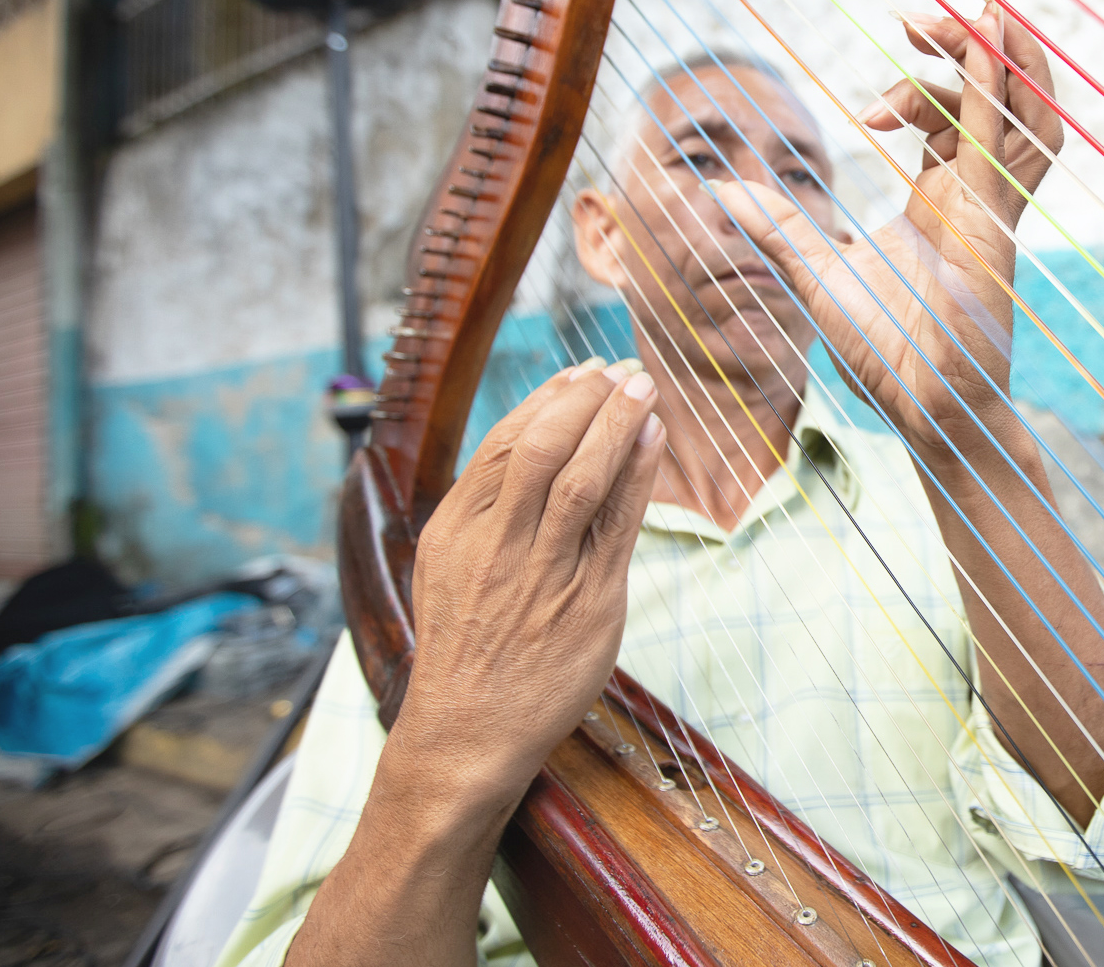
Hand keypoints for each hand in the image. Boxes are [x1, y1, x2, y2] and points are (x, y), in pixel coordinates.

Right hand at [392, 358, 664, 804]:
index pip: (505, 443)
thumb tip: (530, 441)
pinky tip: (653, 440)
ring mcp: (543, 574)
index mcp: (457, 528)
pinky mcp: (588, 604)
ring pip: (582, 479)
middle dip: (587, 400)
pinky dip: (637, 475)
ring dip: (617, 424)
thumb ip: (485, 506)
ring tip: (643, 387)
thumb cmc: (466, 645)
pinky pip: (618, 525)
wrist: (465, 735)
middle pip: (544, 449)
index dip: (548, 400)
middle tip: (620, 368)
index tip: (580, 373)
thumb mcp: (450, 564)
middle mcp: (497, 545)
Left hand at [727, 3, 1060, 451]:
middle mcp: (976, 196)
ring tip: (972, 6)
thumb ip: (779, 226)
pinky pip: (1006, 140)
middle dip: (959, 48)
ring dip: (1002, 52)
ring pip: (1021, 109)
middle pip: (989, 98)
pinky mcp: (995, 222)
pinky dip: (999, 87)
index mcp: (943, 202)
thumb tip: (721, 192)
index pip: (953, 118)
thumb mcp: (818, 273)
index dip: (923, 85)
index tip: (869, 106)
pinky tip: (983, 38)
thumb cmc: (885, 355)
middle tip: (912, 21)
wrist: (924, 410)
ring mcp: (993, 207)